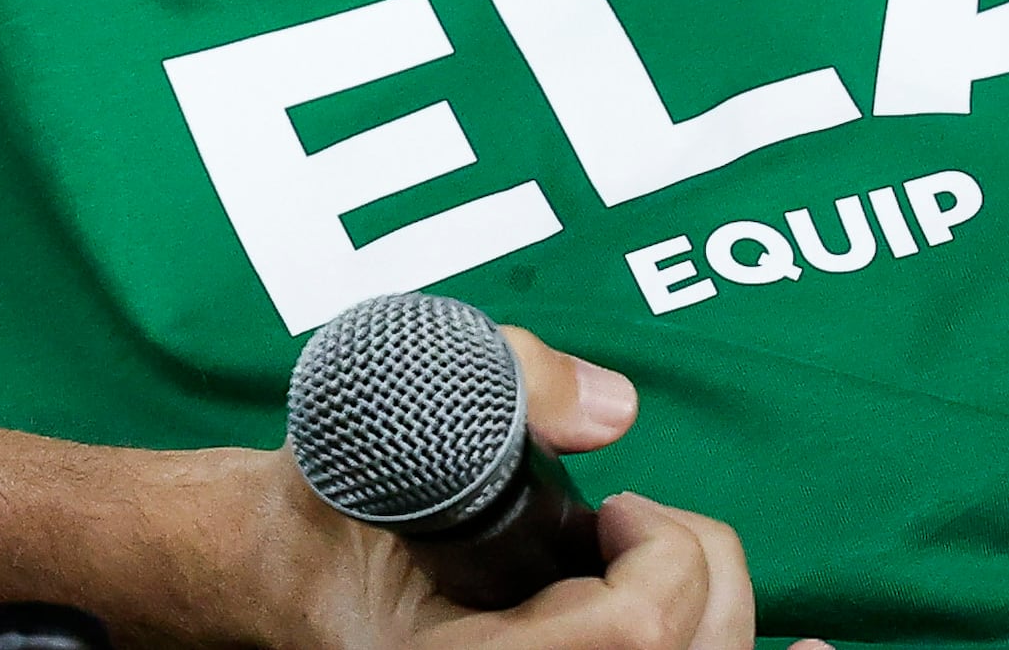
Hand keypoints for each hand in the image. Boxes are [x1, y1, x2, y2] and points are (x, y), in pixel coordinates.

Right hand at [272, 329, 795, 649]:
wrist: (283, 565)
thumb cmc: (333, 493)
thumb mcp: (386, 404)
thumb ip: (498, 385)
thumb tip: (612, 406)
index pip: (627, 640)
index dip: (658, 559)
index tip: (614, 506)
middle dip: (702, 576)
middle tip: (636, 524)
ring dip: (725, 615)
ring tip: (675, 557)